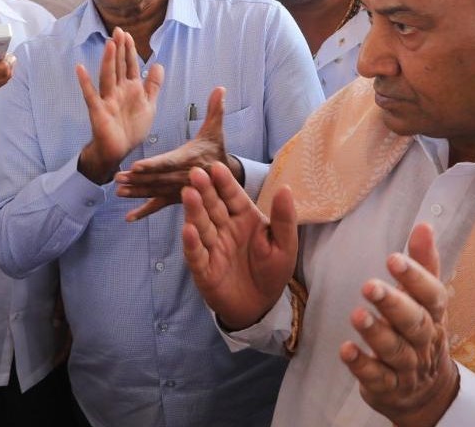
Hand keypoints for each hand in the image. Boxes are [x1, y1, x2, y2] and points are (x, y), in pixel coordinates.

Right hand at [75, 28, 162, 183]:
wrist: (119, 150)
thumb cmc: (131, 128)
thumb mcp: (149, 105)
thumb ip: (153, 86)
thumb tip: (158, 64)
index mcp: (131, 89)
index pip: (130, 65)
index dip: (129, 50)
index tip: (127, 34)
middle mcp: (118, 91)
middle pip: (119, 66)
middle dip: (119, 49)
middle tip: (118, 31)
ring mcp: (107, 100)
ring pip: (108, 76)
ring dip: (108, 61)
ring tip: (109, 44)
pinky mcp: (98, 111)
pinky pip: (91, 95)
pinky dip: (85, 82)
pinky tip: (80, 69)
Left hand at [115, 87, 237, 220]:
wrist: (226, 177)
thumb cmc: (215, 150)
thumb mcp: (216, 130)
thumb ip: (215, 110)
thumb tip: (220, 87)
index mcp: (190, 160)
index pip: (168, 163)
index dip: (153, 165)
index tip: (137, 166)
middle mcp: (183, 178)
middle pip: (157, 179)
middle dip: (138, 180)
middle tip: (118, 178)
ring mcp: (178, 191)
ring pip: (155, 193)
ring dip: (136, 193)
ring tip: (118, 192)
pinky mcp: (175, 199)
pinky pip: (158, 206)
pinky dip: (144, 212)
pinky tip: (129, 218)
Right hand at [181, 164, 297, 330]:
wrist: (260, 307)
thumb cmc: (272, 272)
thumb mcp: (285, 245)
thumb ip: (284, 218)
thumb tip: (286, 188)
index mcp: (244, 219)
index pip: (233, 197)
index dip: (225, 183)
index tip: (217, 167)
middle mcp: (225, 229)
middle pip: (213, 207)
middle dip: (205, 190)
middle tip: (196, 172)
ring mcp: (212, 248)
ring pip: (202, 226)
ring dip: (194, 210)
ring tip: (188, 193)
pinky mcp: (204, 269)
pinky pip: (197, 255)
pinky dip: (192, 243)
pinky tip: (188, 230)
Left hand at [341, 224, 459, 426]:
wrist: (426, 392)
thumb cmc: (420, 333)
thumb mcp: (424, 300)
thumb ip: (422, 264)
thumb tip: (424, 225)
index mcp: (434, 316)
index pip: (432, 296)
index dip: (416, 278)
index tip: (393, 258)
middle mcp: (424, 342)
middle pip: (415, 324)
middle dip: (393, 304)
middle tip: (369, 286)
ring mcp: (408, 367)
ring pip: (396, 351)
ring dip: (376, 333)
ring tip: (356, 314)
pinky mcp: (389, 388)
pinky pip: (378, 378)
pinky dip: (362, 365)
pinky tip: (345, 350)